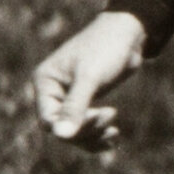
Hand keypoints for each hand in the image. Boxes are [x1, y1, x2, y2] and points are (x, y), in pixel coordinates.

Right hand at [31, 11, 147, 150]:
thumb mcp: (90, 78)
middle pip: (61, 129)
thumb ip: (75, 107)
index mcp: (45, 82)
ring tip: (113, 132)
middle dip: (86, 130)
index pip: (48, 120)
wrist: (128, 34)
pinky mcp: (86, 101)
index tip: (99, 115)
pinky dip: (98, 135)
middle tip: (111, 114)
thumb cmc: (105, 49)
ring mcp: (68, 98)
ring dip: (93, 136)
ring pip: (74, 131)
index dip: (72, 127)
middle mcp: (52, 92)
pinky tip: (113, 139)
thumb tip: (60, 136)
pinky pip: (86, 127)